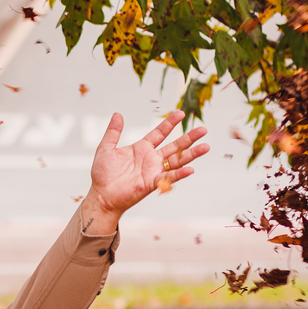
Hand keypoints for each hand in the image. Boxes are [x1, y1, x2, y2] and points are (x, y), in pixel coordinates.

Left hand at [81, 112, 208, 233]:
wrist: (101, 195)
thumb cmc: (103, 174)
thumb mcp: (106, 148)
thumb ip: (113, 132)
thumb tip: (118, 114)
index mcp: (142, 148)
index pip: (160, 133)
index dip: (170, 123)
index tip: (181, 113)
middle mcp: (151, 159)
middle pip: (175, 146)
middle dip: (189, 138)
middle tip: (203, 129)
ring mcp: (154, 171)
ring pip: (177, 160)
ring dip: (192, 154)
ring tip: (206, 147)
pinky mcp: (153, 183)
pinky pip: (169, 177)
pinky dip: (180, 174)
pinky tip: (191, 169)